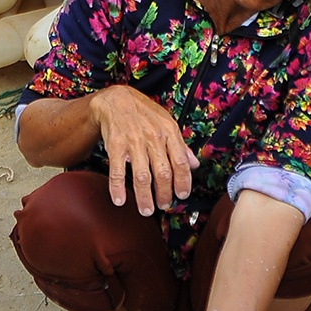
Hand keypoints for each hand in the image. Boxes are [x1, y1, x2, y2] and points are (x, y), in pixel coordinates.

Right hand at [89, 85, 199, 214]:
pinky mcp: (115, 146)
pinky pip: (117, 171)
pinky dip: (117, 188)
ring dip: (144, 197)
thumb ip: (181, 145)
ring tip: (146, 210)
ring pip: (142, 176)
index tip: (182, 195)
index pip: (180, 162)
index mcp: (169, 132)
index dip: (183, 181)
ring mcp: (133, 142)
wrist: (116, 100)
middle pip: (163, 173)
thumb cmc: (144, 113)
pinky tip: (119, 200)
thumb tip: (194, 164)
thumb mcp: (167, 123)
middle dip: (164, 194)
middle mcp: (153, 138)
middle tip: (164, 205)